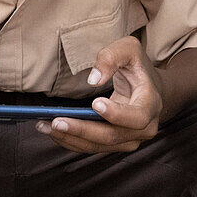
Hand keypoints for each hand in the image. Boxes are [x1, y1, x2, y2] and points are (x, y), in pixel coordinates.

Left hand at [36, 36, 162, 153]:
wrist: (150, 88)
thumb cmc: (138, 67)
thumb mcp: (129, 49)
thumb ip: (111, 58)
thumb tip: (94, 79)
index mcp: (150, 104)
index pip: (137, 116)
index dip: (117, 114)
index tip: (96, 103)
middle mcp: (144, 127)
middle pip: (112, 136)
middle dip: (82, 130)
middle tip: (57, 121)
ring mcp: (130, 139)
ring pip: (99, 145)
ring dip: (71, 138)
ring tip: (45, 126)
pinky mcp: (115, 144)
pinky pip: (92, 147)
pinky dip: (71, 140)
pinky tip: (52, 131)